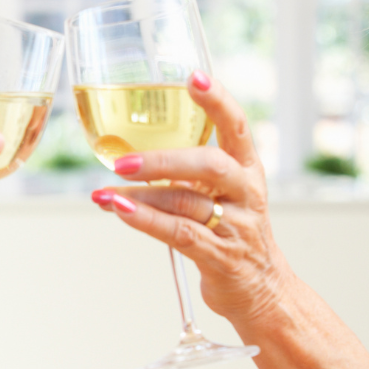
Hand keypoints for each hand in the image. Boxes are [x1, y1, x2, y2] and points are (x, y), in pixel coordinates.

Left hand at [89, 72, 292, 324]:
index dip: (217, 100)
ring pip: (186, 202)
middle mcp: (246, 193)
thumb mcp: (224, 194)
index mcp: (248, 170)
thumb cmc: (233, 235)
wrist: (264, 291)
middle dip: (164, 160)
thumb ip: (191, 172)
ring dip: (140, 197)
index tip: (194, 77)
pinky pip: (180, 234)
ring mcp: (236, 226)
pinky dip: (146, 222)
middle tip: (123, 162)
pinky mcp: (220, 257)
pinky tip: (119, 212)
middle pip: (210, 165)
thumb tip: (131, 151)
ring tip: (104, 194)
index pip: (237, 126)